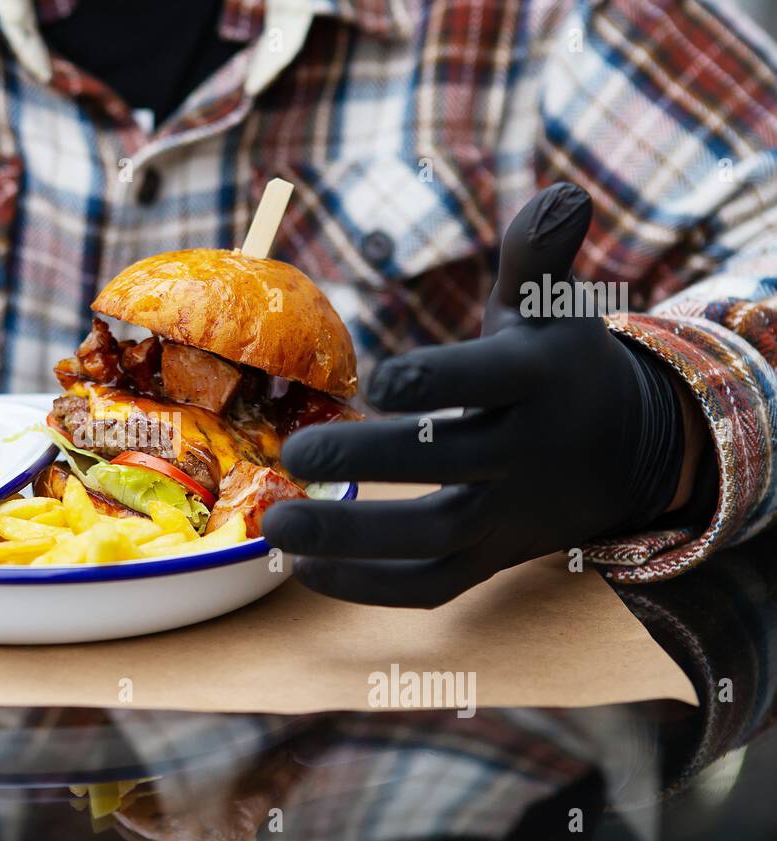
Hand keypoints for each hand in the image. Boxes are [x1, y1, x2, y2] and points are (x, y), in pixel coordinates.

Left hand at [263, 183, 687, 606]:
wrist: (626, 452)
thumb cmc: (558, 366)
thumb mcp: (549, 309)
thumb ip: (536, 256)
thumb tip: (559, 193)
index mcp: (541, 380)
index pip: (491, 381)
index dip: (436, 380)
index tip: (376, 381)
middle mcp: (529, 453)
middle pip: (452, 465)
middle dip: (371, 462)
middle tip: (293, 455)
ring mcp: (510, 516)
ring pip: (436, 538)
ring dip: (352, 536)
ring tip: (275, 526)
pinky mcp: (490, 559)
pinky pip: (431, 585)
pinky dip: (368, 586)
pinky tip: (302, 568)